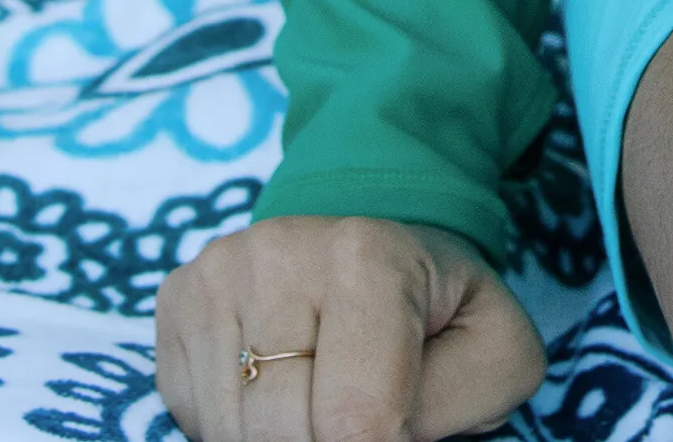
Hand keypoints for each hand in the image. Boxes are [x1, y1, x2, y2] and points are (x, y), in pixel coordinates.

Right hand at [155, 216, 543, 441]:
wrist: (388, 251)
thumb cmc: (445, 316)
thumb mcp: (495, 357)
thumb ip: (452, 409)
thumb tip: (366, 437)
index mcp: (369, 255)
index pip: (352, 420)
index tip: (399, 424)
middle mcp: (281, 249)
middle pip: (279, 432)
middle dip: (325, 440)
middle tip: (362, 404)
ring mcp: (219, 270)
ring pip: (228, 431)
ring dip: (279, 435)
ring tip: (324, 390)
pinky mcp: (177, 298)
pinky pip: (189, 413)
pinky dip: (234, 423)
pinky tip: (279, 381)